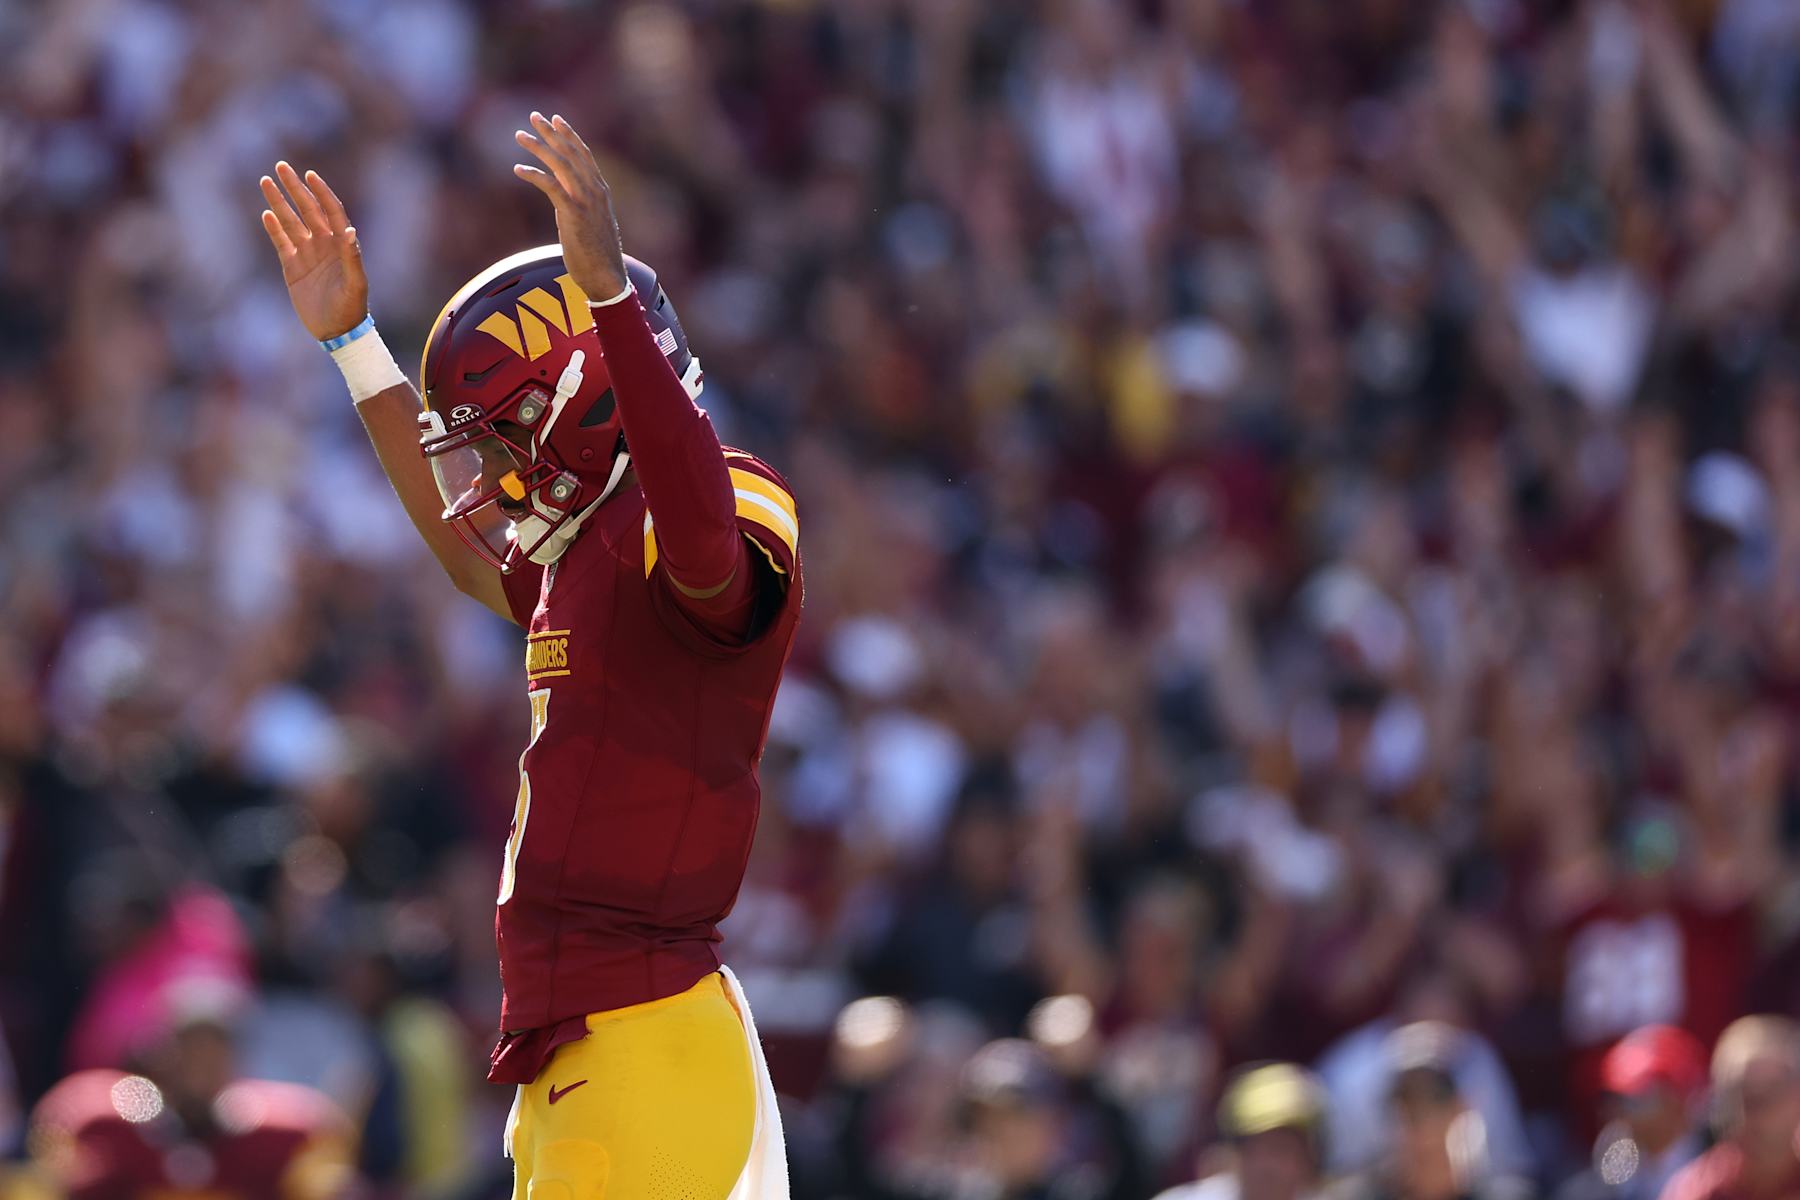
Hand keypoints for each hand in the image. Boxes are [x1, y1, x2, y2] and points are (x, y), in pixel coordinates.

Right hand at [259, 163, 367, 342]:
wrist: (336, 332)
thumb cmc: (351, 309)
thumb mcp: (354, 284)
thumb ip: (352, 257)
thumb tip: (350, 230)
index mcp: (341, 245)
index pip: (331, 211)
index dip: (321, 192)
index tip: (309, 175)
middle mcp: (324, 244)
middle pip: (307, 209)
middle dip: (294, 188)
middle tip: (280, 166)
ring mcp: (307, 254)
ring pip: (290, 222)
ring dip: (279, 202)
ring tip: (265, 181)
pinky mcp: (293, 267)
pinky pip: (281, 242)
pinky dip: (274, 228)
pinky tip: (266, 213)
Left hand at [513, 112, 628, 301]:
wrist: (608, 278)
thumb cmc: (599, 257)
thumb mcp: (592, 225)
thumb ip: (581, 207)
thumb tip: (565, 202)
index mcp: (600, 192)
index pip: (585, 155)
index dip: (570, 135)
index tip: (556, 119)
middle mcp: (595, 191)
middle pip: (571, 153)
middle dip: (552, 132)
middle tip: (534, 116)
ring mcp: (586, 202)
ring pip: (561, 164)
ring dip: (538, 147)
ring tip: (519, 136)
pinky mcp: (574, 214)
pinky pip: (551, 187)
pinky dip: (534, 175)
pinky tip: (518, 169)